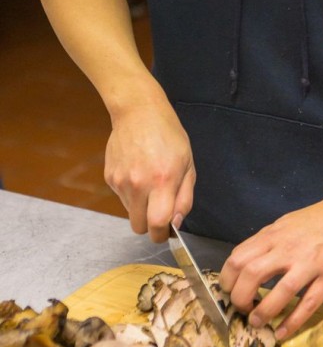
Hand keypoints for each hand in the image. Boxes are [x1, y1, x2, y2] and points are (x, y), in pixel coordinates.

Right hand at [104, 100, 194, 242]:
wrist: (138, 112)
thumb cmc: (168, 136)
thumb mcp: (188, 164)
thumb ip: (184, 197)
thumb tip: (176, 223)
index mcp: (162, 181)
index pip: (157, 225)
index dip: (162, 234)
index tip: (167, 232)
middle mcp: (138, 184)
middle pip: (139, 227)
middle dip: (150, 226)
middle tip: (159, 212)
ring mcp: (121, 181)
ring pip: (130, 213)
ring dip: (141, 207)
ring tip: (150, 183)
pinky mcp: (110, 177)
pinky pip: (122, 197)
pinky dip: (131, 193)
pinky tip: (138, 172)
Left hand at [218, 187, 322, 339]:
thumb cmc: (315, 220)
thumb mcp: (284, 224)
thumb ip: (266, 243)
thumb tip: (244, 265)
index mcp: (273, 235)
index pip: (238, 258)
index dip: (227, 279)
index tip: (228, 292)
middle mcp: (288, 248)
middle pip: (252, 274)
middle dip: (240, 298)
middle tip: (242, 309)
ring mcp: (310, 262)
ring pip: (281, 291)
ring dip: (264, 312)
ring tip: (257, 323)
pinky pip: (308, 303)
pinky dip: (292, 321)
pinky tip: (282, 332)